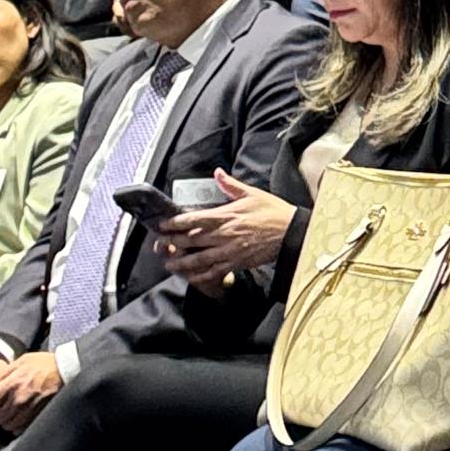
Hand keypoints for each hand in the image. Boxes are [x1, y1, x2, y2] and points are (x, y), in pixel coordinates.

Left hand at [0, 349, 60, 435]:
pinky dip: (14, 427)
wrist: (65, 370)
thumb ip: (3, 376)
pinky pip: (19, 429)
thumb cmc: (42, 364)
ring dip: (1, 424)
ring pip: (5, 426)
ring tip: (1, 419)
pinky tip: (15, 420)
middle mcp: (17, 400)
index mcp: (10, 384)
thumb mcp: (19, 363)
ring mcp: (27, 410)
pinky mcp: (36, 417)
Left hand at [158, 185, 281, 289]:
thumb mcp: (252, 194)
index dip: (175, 223)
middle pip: (191, 241)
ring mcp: (229, 251)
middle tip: (159, 245)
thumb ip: (231, 185)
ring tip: (169, 263)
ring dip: (181, 263)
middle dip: (172, 243)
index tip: (163, 224)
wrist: (290, 233)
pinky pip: (214, 272)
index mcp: (226, 216)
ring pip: (198, 260)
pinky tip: (191, 277)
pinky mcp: (236, 264)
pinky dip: (200, 276)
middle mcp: (224, 235)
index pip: (194, 220)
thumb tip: (218, 173)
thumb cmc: (272, 212)